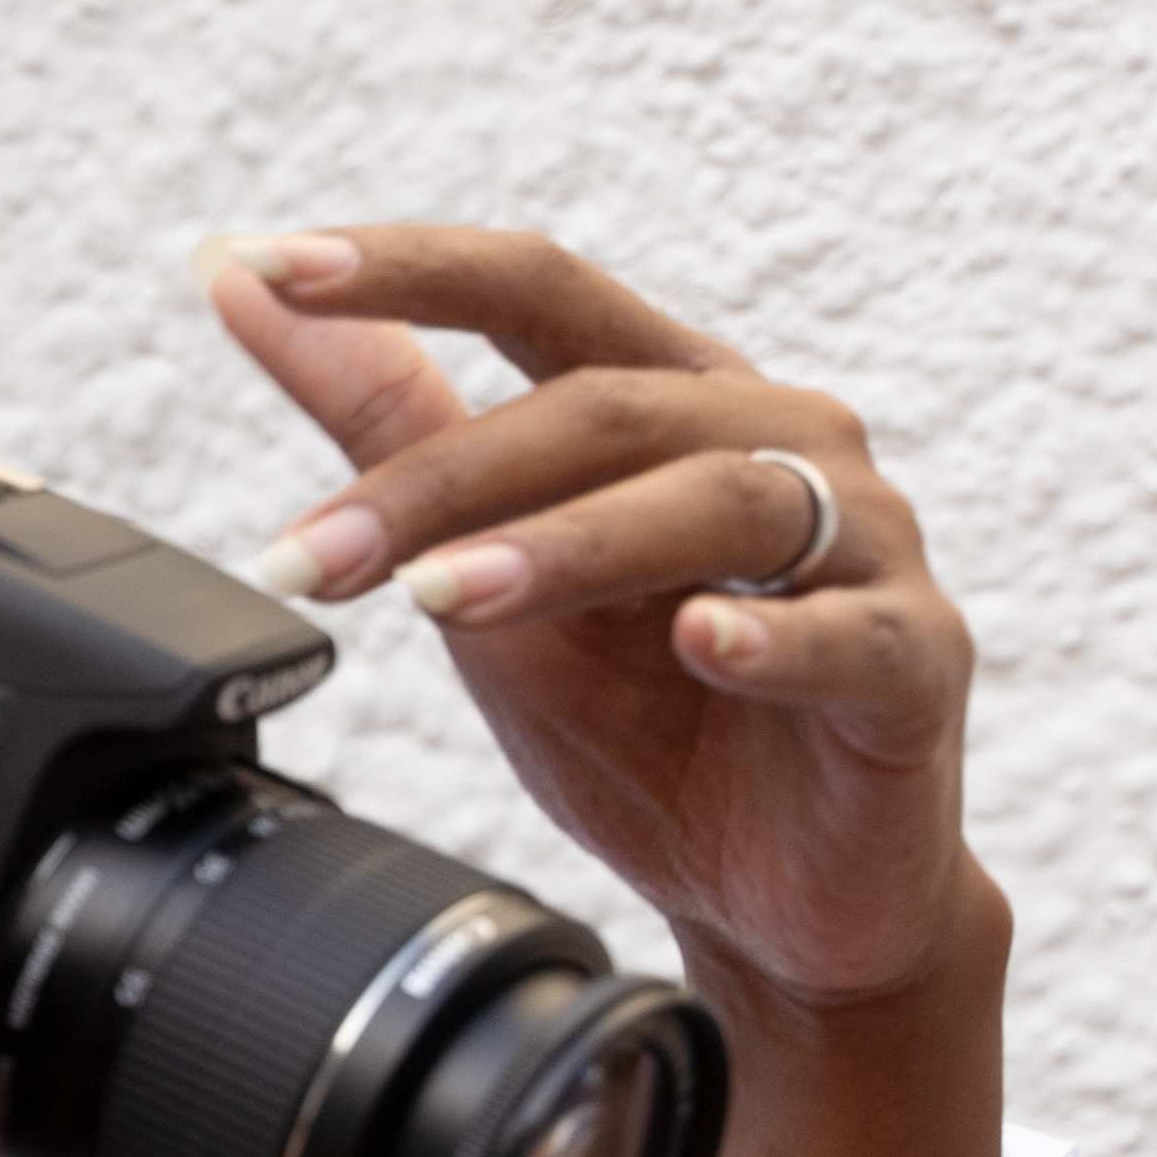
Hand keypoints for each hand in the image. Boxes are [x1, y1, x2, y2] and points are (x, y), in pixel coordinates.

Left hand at [207, 227, 985, 1011]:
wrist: (767, 889)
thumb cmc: (642, 710)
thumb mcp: (477, 559)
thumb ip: (377, 418)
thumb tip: (238, 272)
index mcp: (672, 395)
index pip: (539, 290)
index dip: (410, 270)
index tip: (271, 267)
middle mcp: (778, 435)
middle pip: (603, 407)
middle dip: (439, 483)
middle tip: (313, 557)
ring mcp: (863, 541)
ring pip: (719, 500)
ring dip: (565, 547)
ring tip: (441, 601)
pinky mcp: (918, 661)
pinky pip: (851, 633)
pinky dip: (770, 634)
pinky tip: (700, 642)